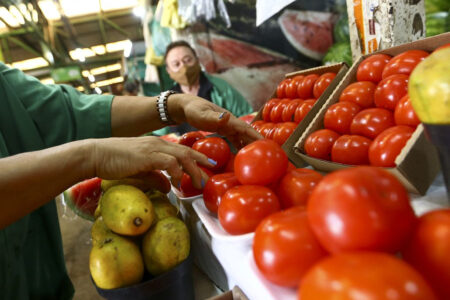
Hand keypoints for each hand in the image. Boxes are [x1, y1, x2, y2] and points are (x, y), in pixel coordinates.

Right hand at [89, 136, 213, 188]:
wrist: (95, 154)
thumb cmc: (114, 162)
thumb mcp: (139, 171)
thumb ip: (154, 177)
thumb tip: (168, 188)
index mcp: (156, 145)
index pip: (181, 150)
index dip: (196, 157)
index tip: (207, 166)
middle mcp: (158, 143)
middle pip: (186, 152)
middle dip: (201, 163)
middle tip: (210, 174)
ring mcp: (152, 148)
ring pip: (182, 156)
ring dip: (192, 170)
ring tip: (198, 183)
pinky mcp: (147, 155)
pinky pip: (169, 162)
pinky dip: (177, 172)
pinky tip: (178, 182)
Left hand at [170, 94, 262, 147]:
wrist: (186, 106)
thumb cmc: (193, 110)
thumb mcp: (201, 114)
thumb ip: (213, 117)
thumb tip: (227, 117)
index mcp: (229, 119)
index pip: (246, 129)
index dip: (257, 136)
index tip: (267, 145)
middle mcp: (231, 122)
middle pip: (248, 133)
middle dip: (258, 142)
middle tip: (268, 154)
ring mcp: (227, 126)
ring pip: (242, 136)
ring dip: (250, 145)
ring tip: (258, 156)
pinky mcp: (223, 130)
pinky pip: (235, 139)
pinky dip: (240, 146)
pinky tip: (242, 155)